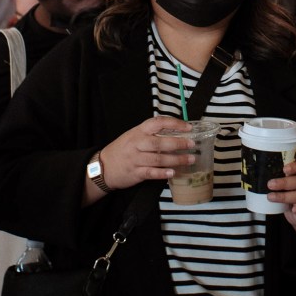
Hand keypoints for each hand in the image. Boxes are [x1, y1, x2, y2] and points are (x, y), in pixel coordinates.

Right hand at [84, 116, 198, 202]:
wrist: (103, 166)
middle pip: (159, 143)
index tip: (188, 127)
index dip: (174, 124)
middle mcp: (137, 144)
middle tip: (192, 145)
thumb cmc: (123, 149)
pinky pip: (151, 173)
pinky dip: (163, 173)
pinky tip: (173, 173)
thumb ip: (151, 134)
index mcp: (138, 131)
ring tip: (189, 159)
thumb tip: (176, 132)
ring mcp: (135, 159)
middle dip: (178, 143)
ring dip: (176, 160)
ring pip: (158, 159)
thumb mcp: (133, 135)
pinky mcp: (135, 173)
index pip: (158, 123)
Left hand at [267, 159, 295, 245]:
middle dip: (285, 182)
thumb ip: (277, 176)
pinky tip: (294, 209)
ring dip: (286, 196)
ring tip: (271, 197)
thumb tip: (255, 172)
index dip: (295, 167)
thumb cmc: (291, 193)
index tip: (284, 168)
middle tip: (270, 184)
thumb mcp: (286, 183)